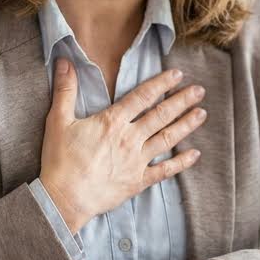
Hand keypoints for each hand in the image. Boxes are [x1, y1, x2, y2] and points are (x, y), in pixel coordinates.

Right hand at [39, 60, 205, 233]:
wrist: (64, 198)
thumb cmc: (60, 160)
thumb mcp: (58, 120)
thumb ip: (65, 89)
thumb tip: (64, 60)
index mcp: (112, 122)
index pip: (142, 97)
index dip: (161, 84)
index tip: (177, 74)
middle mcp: (129, 139)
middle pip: (161, 115)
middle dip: (182, 101)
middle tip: (200, 90)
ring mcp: (136, 161)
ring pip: (167, 139)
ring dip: (186, 125)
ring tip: (202, 114)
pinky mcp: (138, 182)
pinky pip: (164, 171)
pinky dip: (181, 163)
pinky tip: (195, 154)